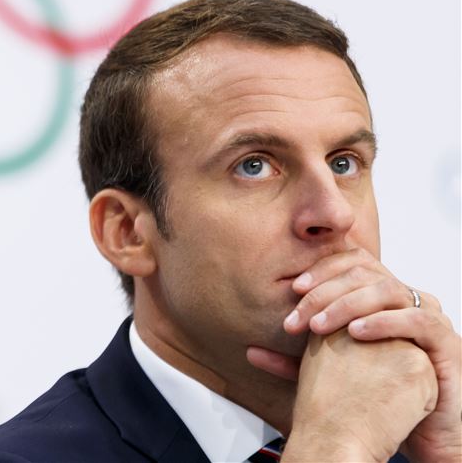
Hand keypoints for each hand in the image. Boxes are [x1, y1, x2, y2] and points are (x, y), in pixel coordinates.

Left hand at [246, 248, 461, 461]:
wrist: (423, 428)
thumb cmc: (379, 392)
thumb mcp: (331, 370)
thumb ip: (294, 360)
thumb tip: (249, 351)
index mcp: (380, 296)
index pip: (351, 262)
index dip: (321, 270)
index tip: (292, 290)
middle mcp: (406, 298)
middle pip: (364, 272)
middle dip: (325, 290)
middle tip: (297, 316)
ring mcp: (429, 316)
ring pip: (388, 289)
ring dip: (347, 304)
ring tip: (319, 326)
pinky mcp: (447, 342)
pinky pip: (419, 320)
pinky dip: (384, 322)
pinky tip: (357, 332)